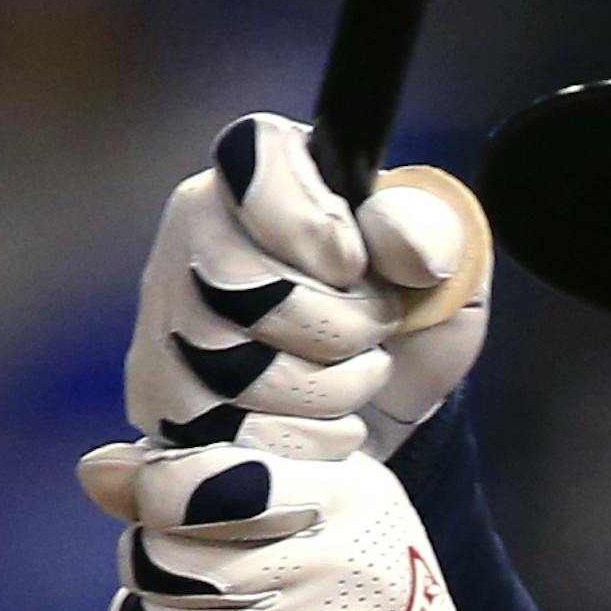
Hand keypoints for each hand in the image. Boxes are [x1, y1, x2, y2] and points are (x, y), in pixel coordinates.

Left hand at [75, 439, 466, 610]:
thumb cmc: (356, 607)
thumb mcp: (326, 516)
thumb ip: (214, 474)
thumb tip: (98, 471)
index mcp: (353, 502)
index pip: (196, 480)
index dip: (158, 493)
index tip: (169, 506)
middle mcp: (331, 571)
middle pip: (156, 552)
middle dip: (159, 568)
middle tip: (209, 588)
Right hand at [127, 113, 489, 462]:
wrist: (386, 408)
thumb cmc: (406, 317)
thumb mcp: (449, 267)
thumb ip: (433, 233)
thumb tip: (408, 249)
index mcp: (258, 174)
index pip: (256, 166)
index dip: (315, 226)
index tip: (355, 265)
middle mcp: (193, 237)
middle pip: (245, 287)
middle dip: (339, 329)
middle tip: (375, 330)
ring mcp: (167, 322)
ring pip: (233, 372)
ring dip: (329, 392)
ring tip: (356, 378)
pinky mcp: (162, 404)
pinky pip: (225, 437)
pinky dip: (301, 443)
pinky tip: (326, 426)